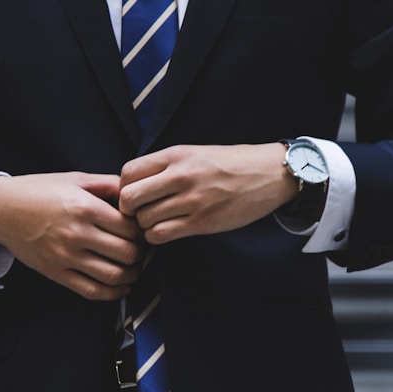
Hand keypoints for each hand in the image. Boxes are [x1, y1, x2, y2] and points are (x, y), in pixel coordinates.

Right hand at [0, 172, 144, 300]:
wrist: (1, 210)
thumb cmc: (39, 191)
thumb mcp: (75, 179)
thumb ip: (108, 184)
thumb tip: (135, 192)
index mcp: (85, 207)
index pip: (130, 228)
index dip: (142, 231)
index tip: (142, 230)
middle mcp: (77, 234)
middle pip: (127, 253)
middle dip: (140, 254)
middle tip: (141, 250)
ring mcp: (66, 256)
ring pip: (114, 276)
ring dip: (132, 275)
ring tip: (134, 268)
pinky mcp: (56, 273)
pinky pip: (92, 291)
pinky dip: (113, 293)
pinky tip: (120, 286)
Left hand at [119, 143, 297, 243]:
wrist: (268, 174)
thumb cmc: (229, 164)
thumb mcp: (194, 153)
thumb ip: (164, 166)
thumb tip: (132, 184)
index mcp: (176, 155)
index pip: (127, 172)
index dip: (123, 187)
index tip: (134, 194)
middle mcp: (181, 176)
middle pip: (129, 198)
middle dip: (129, 210)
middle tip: (139, 213)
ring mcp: (192, 200)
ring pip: (144, 220)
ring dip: (145, 226)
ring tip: (157, 222)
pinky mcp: (203, 222)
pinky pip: (162, 235)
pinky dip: (157, 237)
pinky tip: (167, 231)